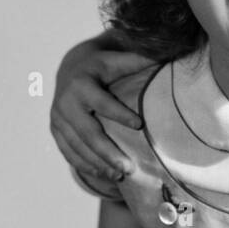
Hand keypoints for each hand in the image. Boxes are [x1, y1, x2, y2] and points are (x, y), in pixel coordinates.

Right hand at [50, 41, 153, 180]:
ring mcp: (58, 118)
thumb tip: (173, 51)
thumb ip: (140, 60)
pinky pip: (68, 152)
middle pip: (88, 132)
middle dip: (108, 152)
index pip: (102, 102)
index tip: (140, 125)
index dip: (119, 114)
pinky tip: (104, 175)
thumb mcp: (117, 60)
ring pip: (78, 146)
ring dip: (99, 163)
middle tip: (129, 168)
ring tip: (121, 176)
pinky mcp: (55, 130)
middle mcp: (65, 102)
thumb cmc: (102, 65)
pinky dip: (85, 165)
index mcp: (82, 84)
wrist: (70, 68)